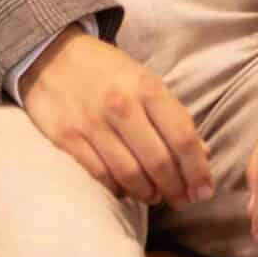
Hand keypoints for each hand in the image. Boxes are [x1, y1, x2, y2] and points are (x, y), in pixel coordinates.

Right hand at [21, 29, 212, 206]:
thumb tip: (203, 155)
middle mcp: (122, 106)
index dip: (197, 170)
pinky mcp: (66, 139)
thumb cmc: (108, 71)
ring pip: (129, 174)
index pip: (182, 138)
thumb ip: (174, 116)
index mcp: (148, 89)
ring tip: (156, 197)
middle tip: (182, 201)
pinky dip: (117, 189)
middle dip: (176, 188)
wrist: (53, 56)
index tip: (205, 191)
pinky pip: (99, 175)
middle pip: (158, 161)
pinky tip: (126, 191)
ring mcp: (92, 124)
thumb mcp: (146, 82)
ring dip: (148, 193)